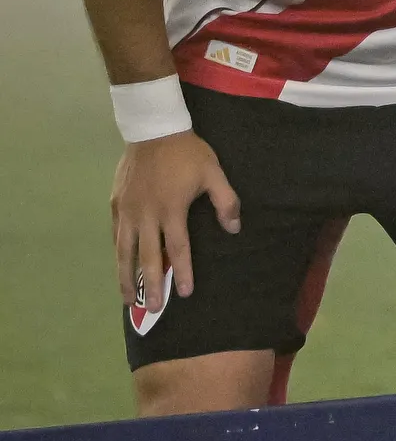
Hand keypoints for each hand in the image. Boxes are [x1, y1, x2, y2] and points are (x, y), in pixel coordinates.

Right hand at [113, 129, 238, 328]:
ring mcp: (128, 211)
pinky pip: (116, 236)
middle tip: (151, 309)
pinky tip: (120, 266)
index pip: (178, 249)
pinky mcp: (116, 205)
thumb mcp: (214, 173)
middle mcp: (146, 216)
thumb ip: (226, 201)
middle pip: (147, 257)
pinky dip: (118, 254)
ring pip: (124, 251)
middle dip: (151, 285)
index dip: (182, 271)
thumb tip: (234, 229)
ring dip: (127, 276)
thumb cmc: (187, 153)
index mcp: (171, 210)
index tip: (184, 293)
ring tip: (128, 299)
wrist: (152, 131)